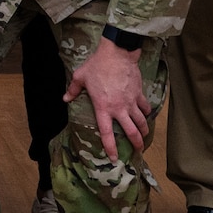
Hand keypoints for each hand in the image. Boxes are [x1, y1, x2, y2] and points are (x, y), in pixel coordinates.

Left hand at [64, 42, 152, 158]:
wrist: (117, 54)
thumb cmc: (97, 66)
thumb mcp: (80, 77)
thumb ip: (73, 90)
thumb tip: (65, 98)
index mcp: (103, 108)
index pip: (106, 133)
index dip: (110, 147)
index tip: (113, 158)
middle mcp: (119, 109)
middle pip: (131, 132)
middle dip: (136, 144)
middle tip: (137, 151)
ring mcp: (131, 102)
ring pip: (141, 122)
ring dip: (144, 131)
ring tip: (144, 137)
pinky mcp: (139, 94)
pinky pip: (145, 107)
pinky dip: (147, 112)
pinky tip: (147, 115)